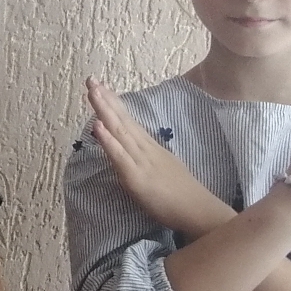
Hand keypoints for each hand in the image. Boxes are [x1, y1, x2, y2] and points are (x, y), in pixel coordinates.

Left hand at [85, 79, 233, 234]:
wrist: (199, 210)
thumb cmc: (182, 195)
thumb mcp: (163, 168)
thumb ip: (147, 158)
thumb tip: (133, 151)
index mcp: (149, 147)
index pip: (128, 121)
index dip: (114, 104)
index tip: (101, 86)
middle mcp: (144, 149)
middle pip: (122, 120)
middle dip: (105, 99)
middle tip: (90, 79)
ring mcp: (140, 160)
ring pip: (119, 131)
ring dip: (104, 110)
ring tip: (93, 91)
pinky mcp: (136, 176)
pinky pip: (119, 155)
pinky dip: (108, 139)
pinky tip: (97, 125)